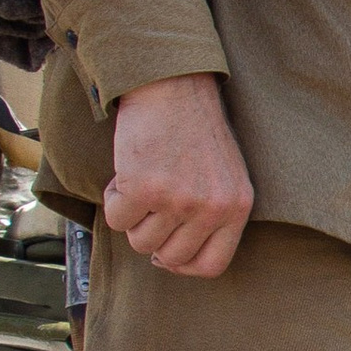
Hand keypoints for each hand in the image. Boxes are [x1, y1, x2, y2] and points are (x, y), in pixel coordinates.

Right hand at [100, 72, 254, 278]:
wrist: (172, 84)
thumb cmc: (194, 128)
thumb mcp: (222, 175)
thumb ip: (210, 216)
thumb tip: (170, 260)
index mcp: (237, 206)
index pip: (211, 265)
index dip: (182, 264)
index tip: (165, 252)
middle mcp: (212, 207)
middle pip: (170, 257)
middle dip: (152, 237)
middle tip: (148, 206)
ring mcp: (179, 200)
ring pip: (140, 241)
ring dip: (132, 216)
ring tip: (141, 180)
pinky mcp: (145, 188)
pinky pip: (117, 220)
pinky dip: (114, 199)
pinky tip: (126, 173)